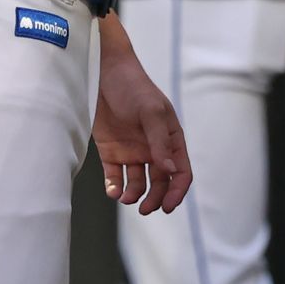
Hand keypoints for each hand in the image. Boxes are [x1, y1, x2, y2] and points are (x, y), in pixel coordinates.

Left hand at [93, 39, 190, 215]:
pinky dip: (114, 188)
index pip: (180, 172)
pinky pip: (115, 177)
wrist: (104, 74)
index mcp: (170, 139)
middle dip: (155, 198)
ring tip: (125, 198)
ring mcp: (132, 152)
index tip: (167, 206)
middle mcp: (153, 149)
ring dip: (133, 195)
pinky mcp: (111, 153)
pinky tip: (112, 191)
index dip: (177, 191)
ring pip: (138, 184)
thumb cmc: (134, 88)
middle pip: (160, 183)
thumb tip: (169, 170)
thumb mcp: (151, 111)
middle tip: (145, 209)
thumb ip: (159, 141)